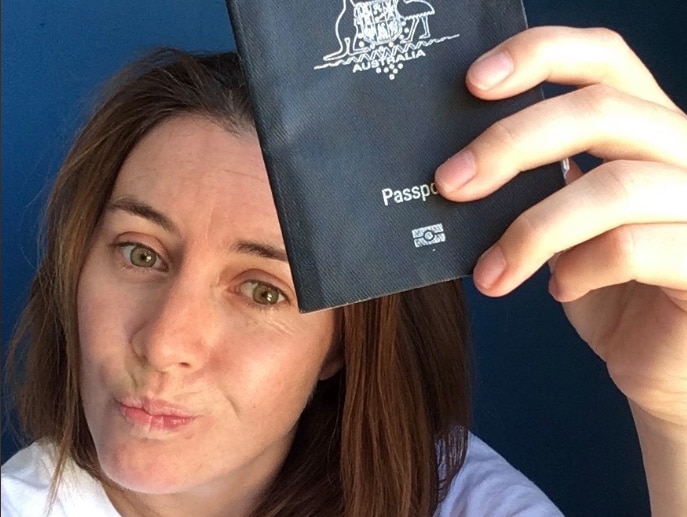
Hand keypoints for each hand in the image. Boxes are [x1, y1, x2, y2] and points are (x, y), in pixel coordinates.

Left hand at [435, 26, 686, 428]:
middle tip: (450, 183)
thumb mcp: (564, 223)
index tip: (474, 82)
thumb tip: (459, 167)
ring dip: (532, 231)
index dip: (540, 54)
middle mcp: (684, 153)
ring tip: (491, 272)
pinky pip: (631, 248)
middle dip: (510, 144)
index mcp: (645, 130)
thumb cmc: (605, 286)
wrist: (658, 359)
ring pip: (613, 188)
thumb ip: (535, 184)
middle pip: (600, 111)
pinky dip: (579, 268)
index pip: (604, 58)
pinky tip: (560, 288)